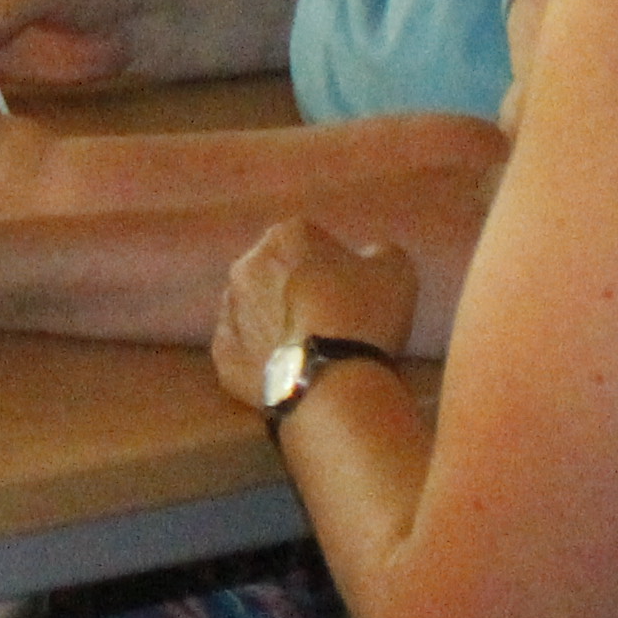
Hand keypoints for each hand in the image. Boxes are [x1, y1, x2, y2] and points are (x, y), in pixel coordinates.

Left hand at [210, 217, 418, 406]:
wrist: (331, 381)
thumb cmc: (363, 315)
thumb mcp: (395, 271)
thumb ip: (378, 253)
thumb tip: (367, 256)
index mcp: (284, 236)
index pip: (309, 238)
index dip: (332, 261)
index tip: (349, 286)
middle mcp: (245, 266)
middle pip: (274, 270)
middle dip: (295, 286)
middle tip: (329, 315)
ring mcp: (228, 312)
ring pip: (254, 309)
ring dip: (274, 319)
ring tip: (308, 345)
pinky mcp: (222, 355)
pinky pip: (243, 347)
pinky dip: (261, 354)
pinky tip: (288, 367)